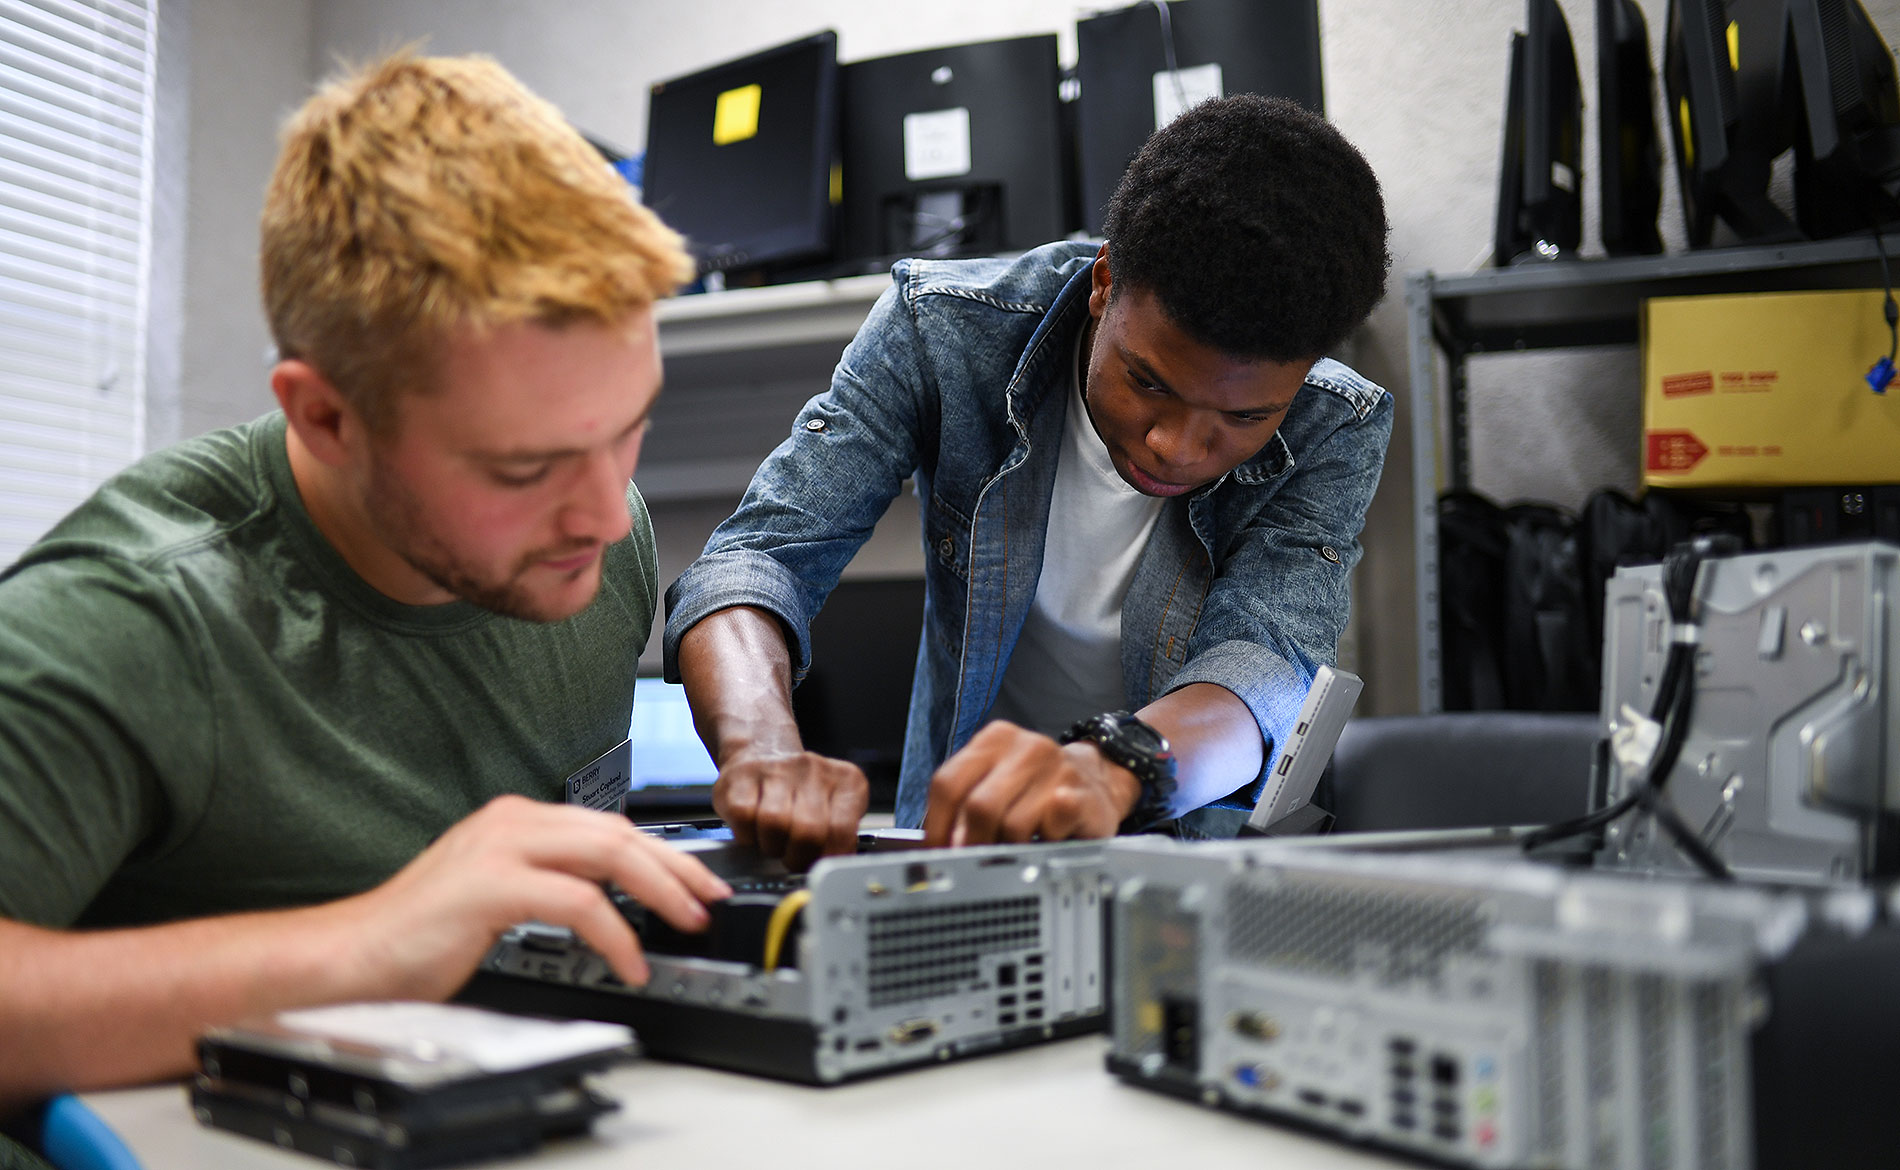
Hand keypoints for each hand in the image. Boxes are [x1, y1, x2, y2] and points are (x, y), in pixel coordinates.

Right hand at [324, 795, 732, 1000]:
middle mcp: (512, 821)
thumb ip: (552, 883)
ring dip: (659, 891)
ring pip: (606, 855)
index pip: (609, 826)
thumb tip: (615, 896)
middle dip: (675, 868)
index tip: (698, 883)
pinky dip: (613, 933)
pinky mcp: (490, 886)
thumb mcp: (503, 898)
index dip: (663, 854)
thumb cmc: (421, 936)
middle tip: (710, 901)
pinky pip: (576, 902)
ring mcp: (499, 848)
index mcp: (517, 820)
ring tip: (686, 924)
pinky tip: (628, 961)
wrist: (352, 956)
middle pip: (618, 832)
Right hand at [713, 748, 867, 869]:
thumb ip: (839, 838)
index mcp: (846, 781)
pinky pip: (744, 817)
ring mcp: (776, 769)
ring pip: (774, 824)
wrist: (762, 750)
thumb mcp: (833, 809)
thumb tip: (835, 874)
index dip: (828, 858)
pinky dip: (747, 834)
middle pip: (808, 831)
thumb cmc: (799, 792)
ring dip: (772, 845)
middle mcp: (814, 770)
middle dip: (798, 857)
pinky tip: (754, 829)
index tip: (820, 866)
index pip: (842, 832)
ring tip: (774, 842)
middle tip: (794, 859)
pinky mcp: (741, 776)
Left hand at [921, 721, 1141, 845]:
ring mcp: (1056, 767)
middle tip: (972, 863)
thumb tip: (939, 848)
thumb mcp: (997, 787)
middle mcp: (1025, 746)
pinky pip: (1049, 827)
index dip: (937, 826)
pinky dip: (1043, 842)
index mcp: (994, 740)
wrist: (1099, 781)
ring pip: (1012, 825)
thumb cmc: (1039, 790)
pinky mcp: (1080, 793)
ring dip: (1009, 848)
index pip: (948, 783)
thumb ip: (964, 810)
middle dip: (971, 844)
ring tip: (1016, 848)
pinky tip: (1046, 838)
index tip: (936, 853)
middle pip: (978, 806)